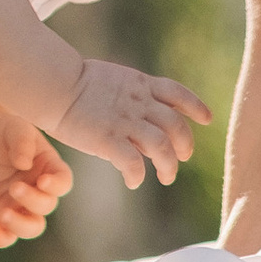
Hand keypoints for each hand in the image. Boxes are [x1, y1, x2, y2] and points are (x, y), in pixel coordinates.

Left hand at [0, 90, 75, 252]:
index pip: (63, 183)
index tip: (42, 180)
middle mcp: (38, 190)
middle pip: (47, 206)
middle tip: (14, 187)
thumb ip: (22, 142)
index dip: (57, 186)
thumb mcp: (14, 129)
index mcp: (49, 168)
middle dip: (33, 200)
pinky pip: (7, 234)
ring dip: (20, 225)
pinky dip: (1, 239)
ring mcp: (19, 204)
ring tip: (2, 214)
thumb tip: (24, 164)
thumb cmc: (0, 130)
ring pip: (31, 227)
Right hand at [49, 55, 208, 191]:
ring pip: (162, 146)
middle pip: (176, 126)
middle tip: (182, 158)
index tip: (206, 119)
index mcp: (140, 85)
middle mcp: (138, 103)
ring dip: (169, 166)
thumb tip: (145, 113)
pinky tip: (133, 182)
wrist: (53, 83)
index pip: (178, 93)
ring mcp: (124, 121)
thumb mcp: (113, 79)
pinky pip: (133, 163)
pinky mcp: (108, 139)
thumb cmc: (73, 82)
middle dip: (185, 145)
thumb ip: (133, 94)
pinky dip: (138, 176)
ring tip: (166, 177)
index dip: (196, 107)